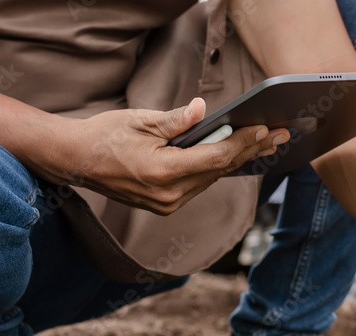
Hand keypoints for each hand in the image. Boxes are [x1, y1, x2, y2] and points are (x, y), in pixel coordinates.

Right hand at [34, 98, 289, 214]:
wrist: (76, 161)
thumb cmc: (104, 135)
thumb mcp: (140, 120)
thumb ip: (175, 120)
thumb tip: (202, 110)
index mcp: (162, 173)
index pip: (214, 158)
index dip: (242, 143)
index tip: (264, 128)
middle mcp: (169, 195)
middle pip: (219, 170)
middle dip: (250, 150)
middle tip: (279, 135)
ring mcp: (168, 204)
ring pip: (212, 179)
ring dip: (238, 160)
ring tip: (266, 143)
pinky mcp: (166, 206)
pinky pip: (200, 185)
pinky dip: (218, 168)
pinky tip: (236, 156)